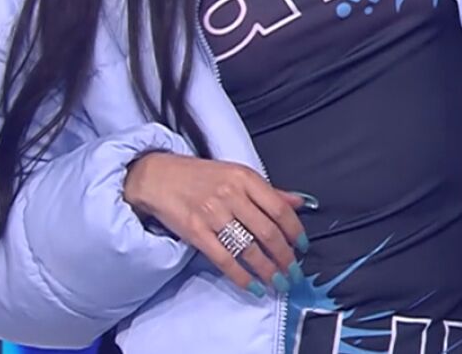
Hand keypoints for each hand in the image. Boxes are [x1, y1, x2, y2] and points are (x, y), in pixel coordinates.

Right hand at [122, 152, 312, 295]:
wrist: (158, 177)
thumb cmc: (200, 176)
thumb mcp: (237, 174)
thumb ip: (268, 191)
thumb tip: (299, 203)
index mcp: (245, 178)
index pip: (279, 208)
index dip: (295, 231)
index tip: (303, 246)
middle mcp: (231, 195)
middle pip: (267, 232)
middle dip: (285, 256)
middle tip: (293, 272)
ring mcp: (213, 214)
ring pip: (248, 248)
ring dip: (268, 270)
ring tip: (278, 282)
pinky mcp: (196, 232)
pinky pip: (224, 259)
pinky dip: (241, 276)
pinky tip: (253, 286)